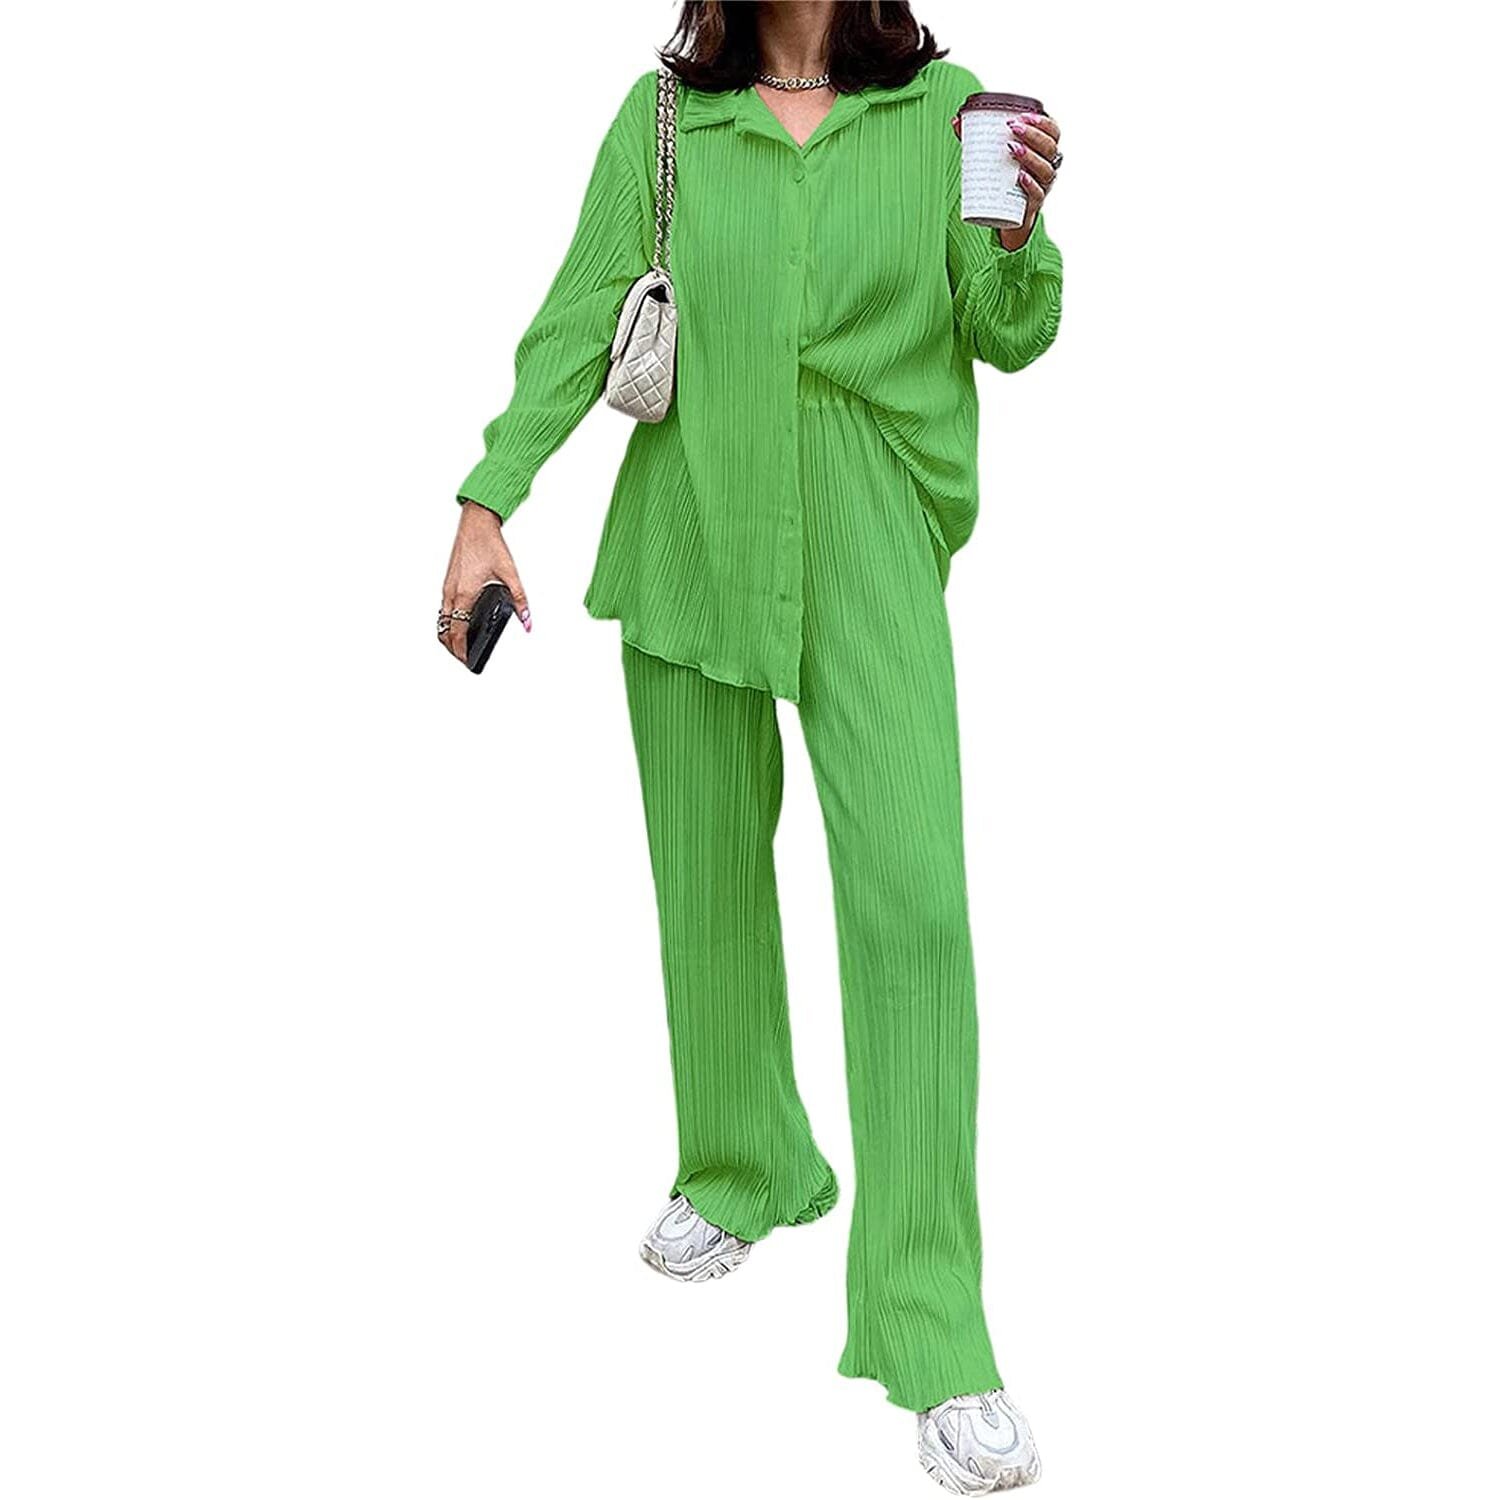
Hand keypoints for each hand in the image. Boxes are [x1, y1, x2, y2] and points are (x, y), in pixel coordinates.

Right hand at [438, 501, 530, 665]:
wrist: (475, 524)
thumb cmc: (488, 543)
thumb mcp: (510, 574)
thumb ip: (520, 600)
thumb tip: (527, 620)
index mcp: (464, 593)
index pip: (457, 631)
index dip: (461, 650)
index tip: (467, 660)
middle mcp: (452, 592)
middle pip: (444, 630)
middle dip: (453, 647)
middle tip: (464, 658)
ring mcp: (447, 587)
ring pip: (441, 619)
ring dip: (447, 635)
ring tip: (460, 646)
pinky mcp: (448, 582)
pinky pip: (442, 608)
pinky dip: (447, 621)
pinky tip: (459, 623)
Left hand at [950, 109, 1062, 250]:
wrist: (1005, 214)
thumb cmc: (1002, 177)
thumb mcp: (993, 156)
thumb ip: (976, 138)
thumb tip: (956, 121)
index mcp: (1043, 150)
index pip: (1053, 132)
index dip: (1043, 122)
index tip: (1024, 115)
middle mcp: (1048, 166)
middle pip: (1049, 147)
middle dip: (1033, 135)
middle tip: (1012, 127)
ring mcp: (1043, 186)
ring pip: (1045, 169)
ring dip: (1031, 156)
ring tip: (1011, 148)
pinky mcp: (1034, 204)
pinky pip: (1037, 194)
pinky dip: (1030, 184)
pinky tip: (1021, 177)